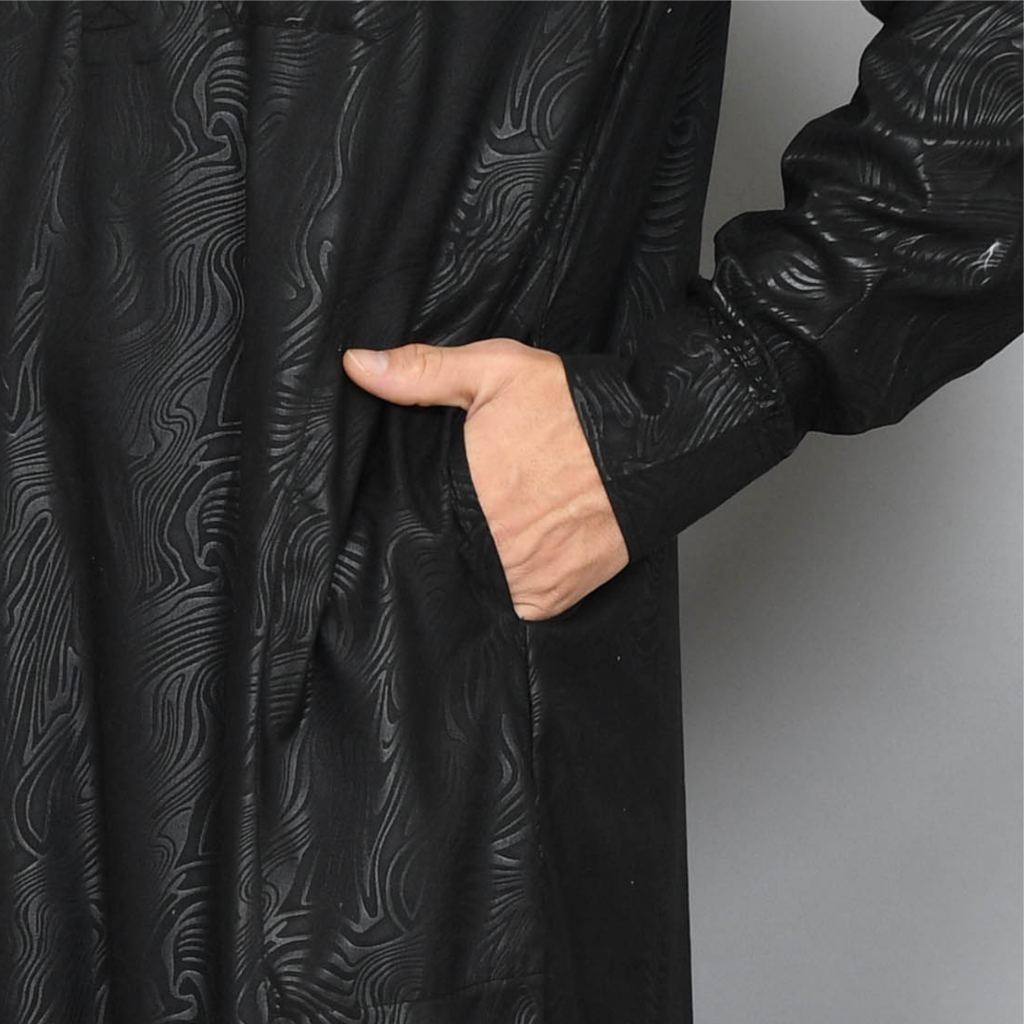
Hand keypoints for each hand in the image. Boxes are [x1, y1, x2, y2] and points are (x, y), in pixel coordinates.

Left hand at [342, 338, 628, 620]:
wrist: (653, 444)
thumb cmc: (573, 408)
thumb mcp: (496, 370)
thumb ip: (422, 372)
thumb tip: (356, 366)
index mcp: (467, 492)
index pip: (413, 515)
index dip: (412, 507)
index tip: (427, 495)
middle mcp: (492, 545)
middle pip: (444, 551)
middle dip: (448, 533)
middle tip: (468, 507)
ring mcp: (522, 578)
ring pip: (475, 580)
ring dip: (477, 562)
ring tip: (497, 528)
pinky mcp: (549, 599)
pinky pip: (512, 602)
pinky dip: (510, 584)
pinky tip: (520, 550)